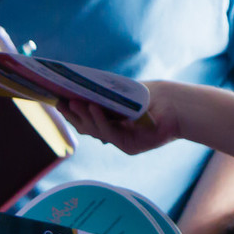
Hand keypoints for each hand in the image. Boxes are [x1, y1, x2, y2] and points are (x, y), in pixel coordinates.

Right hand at [60, 81, 181, 155]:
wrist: (176, 105)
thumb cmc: (151, 96)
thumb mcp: (123, 93)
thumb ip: (103, 94)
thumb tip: (77, 87)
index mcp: (110, 121)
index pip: (85, 119)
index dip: (70, 112)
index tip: (56, 100)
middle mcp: (114, 134)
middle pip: (86, 127)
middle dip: (72, 115)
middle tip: (60, 102)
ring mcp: (121, 141)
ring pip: (96, 131)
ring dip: (84, 116)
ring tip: (74, 103)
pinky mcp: (131, 147)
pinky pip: (111, 134)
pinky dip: (101, 120)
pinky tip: (94, 108)